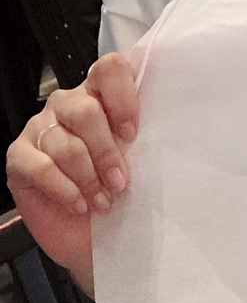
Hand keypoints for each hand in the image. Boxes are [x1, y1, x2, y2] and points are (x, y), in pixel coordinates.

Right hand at [6, 53, 138, 295]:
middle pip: (85, 111)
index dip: (123, 96)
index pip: (110, 68)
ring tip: (104, 200)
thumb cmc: (120, 188)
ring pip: (64, 142)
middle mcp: (69, 104)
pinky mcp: (19, 156)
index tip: (134, 132)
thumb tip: (172, 123)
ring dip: (88, 176)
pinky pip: (40, 166)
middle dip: (106, 150)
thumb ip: (147, 133)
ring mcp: (41, 127)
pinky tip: (80, 204)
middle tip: (121, 180)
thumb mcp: (140, 157)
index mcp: (102, 93)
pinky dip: (64, 189)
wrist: (93, 233)